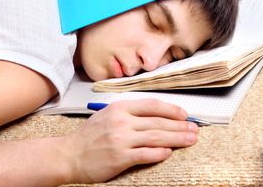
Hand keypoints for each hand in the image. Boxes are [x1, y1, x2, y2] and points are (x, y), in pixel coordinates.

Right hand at [62, 99, 198, 182]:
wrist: (68, 155)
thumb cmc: (89, 136)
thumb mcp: (108, 115)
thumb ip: (130, 114)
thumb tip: (158, 117)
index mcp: (119, 108)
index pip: (152, 105)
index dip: (171, 110)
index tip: (184, 115)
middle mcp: (121, 121)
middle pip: (158, 122)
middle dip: (180, 126)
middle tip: (194, 129)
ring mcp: (121, 139)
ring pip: (156, 137)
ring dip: (176, 138)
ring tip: (190, 140)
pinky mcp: (120, 157)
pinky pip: (146, 154)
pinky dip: (160, 153)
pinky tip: (169, 152)